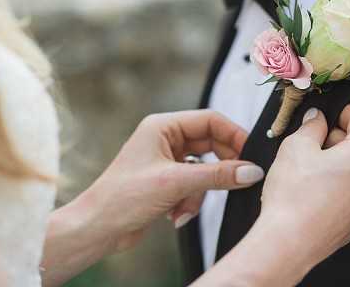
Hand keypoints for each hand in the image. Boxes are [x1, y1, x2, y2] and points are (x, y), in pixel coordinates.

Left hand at [70, 110, 263, 251]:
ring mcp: (167, 161)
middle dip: (219, 168)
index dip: (233, 135)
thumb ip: (218, 176)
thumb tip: (252, 171)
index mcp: (162, 126)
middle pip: (210, 145)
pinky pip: (195, 185)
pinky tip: (176, 215)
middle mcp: (165, 139)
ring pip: (205, 169)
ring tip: (186, 206)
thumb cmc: (123, 198)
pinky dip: (191, 201)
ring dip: (201, 191)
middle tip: (237, 180)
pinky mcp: (168, 181)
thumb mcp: (176, 183)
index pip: (210, 120)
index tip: (251, 153)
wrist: (97, 229)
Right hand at [258, 105, 349, 270]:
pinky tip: (309, 192)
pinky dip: (332, 186)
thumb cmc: (294, 195)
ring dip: (333, 164)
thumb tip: (317, 119)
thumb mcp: (296, 146)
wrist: (288, 243)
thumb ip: (312, 126)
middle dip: (334, 140)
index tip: (326, 114)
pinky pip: (347, 193)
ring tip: (305, 172)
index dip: (343, 111)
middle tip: (307, 145)